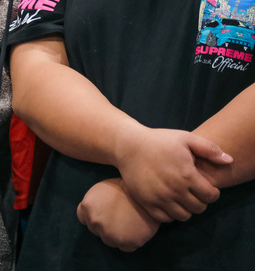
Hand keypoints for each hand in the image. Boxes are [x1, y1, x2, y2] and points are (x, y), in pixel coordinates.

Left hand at [77, 178, 158, 251]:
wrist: (145, 193)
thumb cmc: (125, 187)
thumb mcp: (101, 189)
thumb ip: (94, 204)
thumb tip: (94, 213)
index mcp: (87, 207)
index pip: (83, 218)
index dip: (93, 216)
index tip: (103, 214)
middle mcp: (95, 222)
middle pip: (96, 231)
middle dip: (105, 225)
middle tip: (118, 217)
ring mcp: (110, 235)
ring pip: (110, 241)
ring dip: (116, 235)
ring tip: (127, 223)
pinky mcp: (127, 242)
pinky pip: (125, 248)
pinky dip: (130, 242)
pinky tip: (135, 231)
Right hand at [113, 125, 230, 221]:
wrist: (128, 145)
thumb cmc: (159, 140)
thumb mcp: (185, 138)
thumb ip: (209, 149)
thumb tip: (229, 161)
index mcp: (186, 175)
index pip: (210, 196)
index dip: (212, 193)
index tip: (206, 187)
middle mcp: (174, 190)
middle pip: (198, 208)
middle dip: (200, 201)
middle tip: (194, 193)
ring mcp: (160, 198)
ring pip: (183, 216)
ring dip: (186, 209)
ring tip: (182, 198)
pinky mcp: (147, 202)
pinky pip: (166, 218)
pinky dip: (170, 214)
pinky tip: (169, 202)